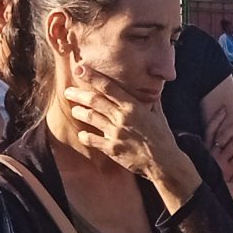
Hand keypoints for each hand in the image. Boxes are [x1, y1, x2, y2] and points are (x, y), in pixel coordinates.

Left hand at [65, 71, 198, 205]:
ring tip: (74, 109)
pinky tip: (82, 134)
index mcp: (133, 106)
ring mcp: (115, 133)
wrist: (164, 162)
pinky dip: (84, 136)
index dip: (92, 77)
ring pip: (91, 118)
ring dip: (79, 112)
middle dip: (78, 94)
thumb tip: (151, 86)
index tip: (80, 69)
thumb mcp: (157, 114)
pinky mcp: (112, 149)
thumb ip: (150, 99)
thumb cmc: (162, 137)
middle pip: (94, 101)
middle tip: (68, 90)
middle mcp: (122, 117)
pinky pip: (92, 140)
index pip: (108, 87)